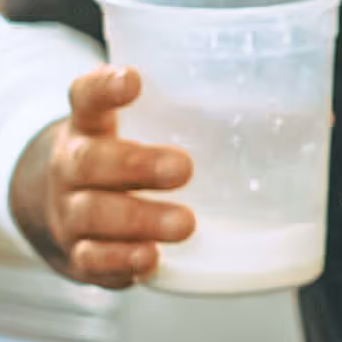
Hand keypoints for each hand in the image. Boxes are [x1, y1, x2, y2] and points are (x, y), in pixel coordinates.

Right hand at [16, 67, 195, 289]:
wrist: (57, 210)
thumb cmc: (120, 163)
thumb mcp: (137, 131)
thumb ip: (184, 118)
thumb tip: (284, 115)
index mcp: (89, 127)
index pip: (86, 97)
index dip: (105, 87)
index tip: (133, 81)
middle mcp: (70, 167)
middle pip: (90, 162)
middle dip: (138, 166)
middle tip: (183, 168)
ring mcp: (68, 212)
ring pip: (92, 214)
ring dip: (140, 220)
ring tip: (185, 225)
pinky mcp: (77, 254)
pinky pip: (92, 260)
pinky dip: (120, 261)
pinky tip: (150, 259)